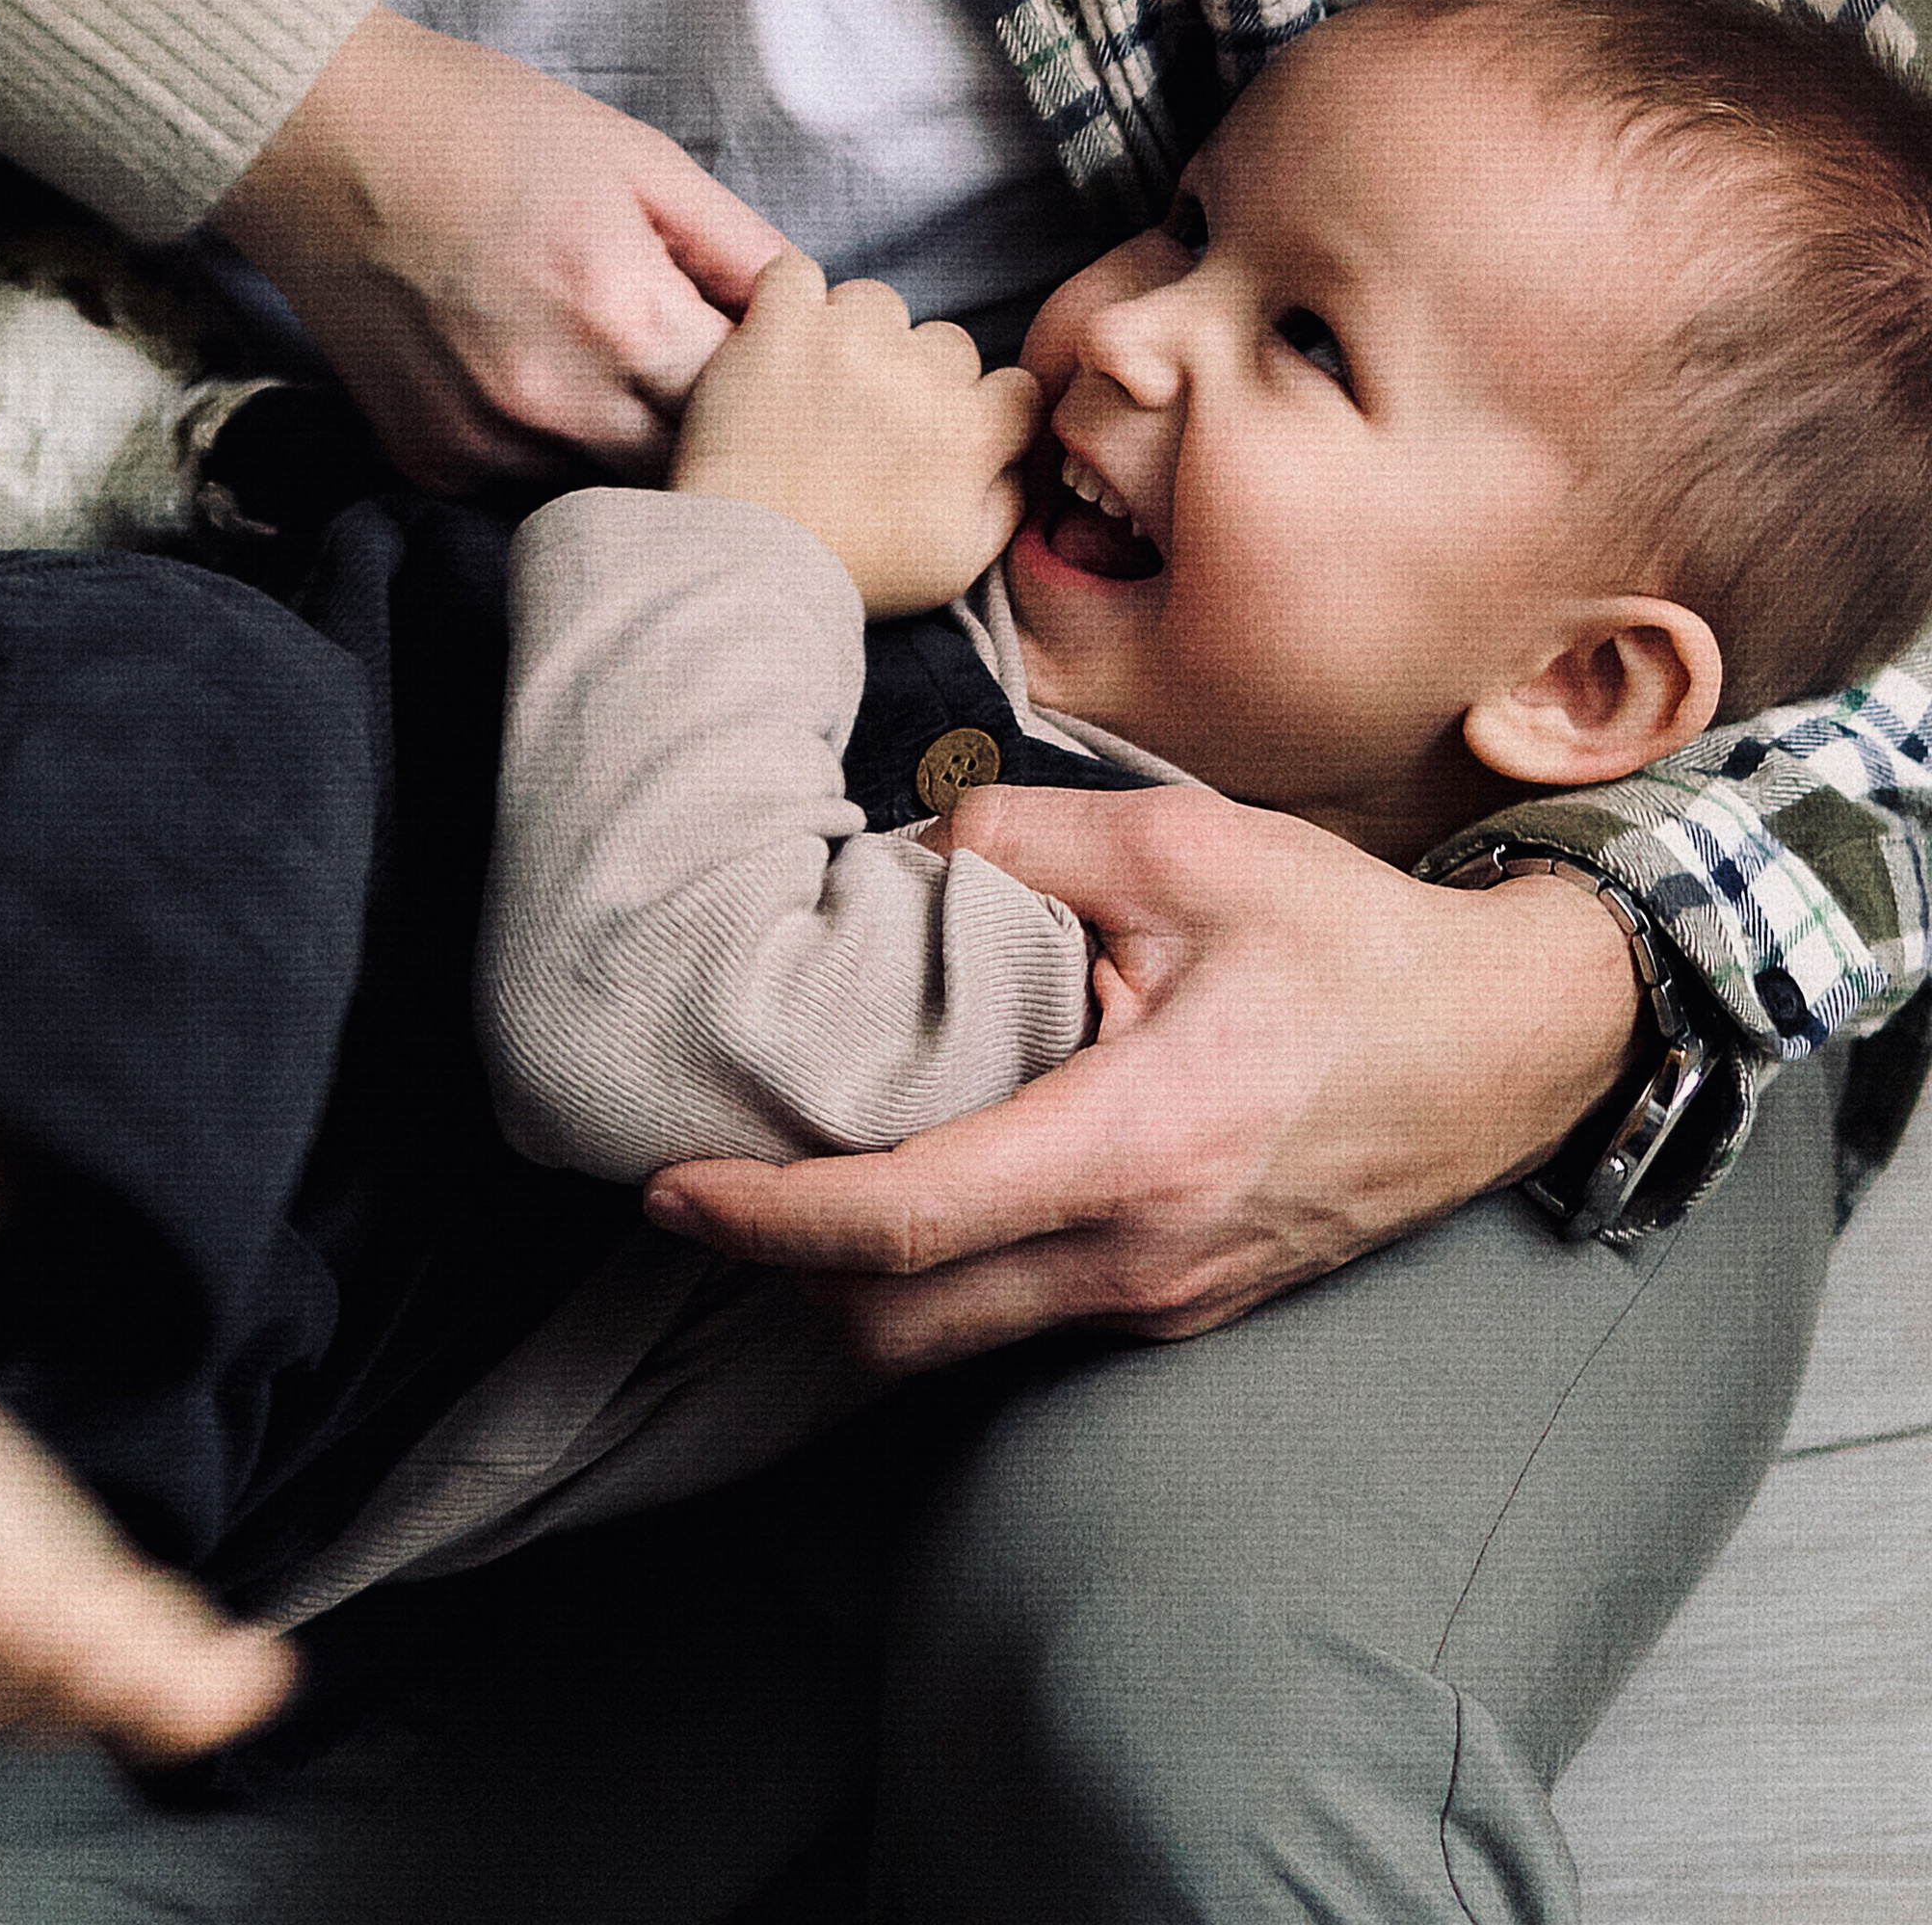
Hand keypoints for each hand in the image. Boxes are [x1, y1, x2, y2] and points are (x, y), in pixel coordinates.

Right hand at [216, 10, 788, 487]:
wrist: (317, 136)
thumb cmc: (483, 125)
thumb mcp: (638, 159)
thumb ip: (735, 248)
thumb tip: (807, 313)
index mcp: (622, 316)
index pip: (752, 405)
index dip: (775, 386)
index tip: (771, 360)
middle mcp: (553, 401)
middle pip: (691, 472)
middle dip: (716, 437)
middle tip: (706, 378)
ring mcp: (483, 443)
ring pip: (611, 489)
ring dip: (634, 449)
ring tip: (612, 366)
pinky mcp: (429, 459)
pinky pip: (528, 482)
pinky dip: (553, 449)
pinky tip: (535, 377)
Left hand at [646, 784, 1643, 1358]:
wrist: (1510, 1046)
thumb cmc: (1352, 945)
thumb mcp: (1187, 845)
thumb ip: (1022, 837)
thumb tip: (904, 855)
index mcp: (1135, 1144)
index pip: (900, 1224)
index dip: (762, 1217)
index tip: (669, 1185)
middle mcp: (1140, 1254)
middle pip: (896, 1325)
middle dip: (775, 1275)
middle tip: (696, 1189)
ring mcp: (1165, 1300)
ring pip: (953, 1341)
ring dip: (850, 1288)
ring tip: (780, 1188)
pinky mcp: (1183, 1304)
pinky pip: (1021, 1321)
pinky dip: (934, 1283)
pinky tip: (906, 1193)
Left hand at [670, 252, 1042, 616]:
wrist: (749, 562)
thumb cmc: (852, 571)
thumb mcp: (959, 563)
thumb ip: (1007, 502)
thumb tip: (1016, 457)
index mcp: (971, 434)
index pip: (1016, 388)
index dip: (979, 411)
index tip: (936, 435)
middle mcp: (921, 375)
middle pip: (945, 343)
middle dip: (914, 377)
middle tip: (865, 425)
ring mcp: (850, 340)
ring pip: (876, 302)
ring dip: (854, 334)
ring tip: (816, 389)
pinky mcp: (781, 325)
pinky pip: (794, 274)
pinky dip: (787, 300)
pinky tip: (779, 345)